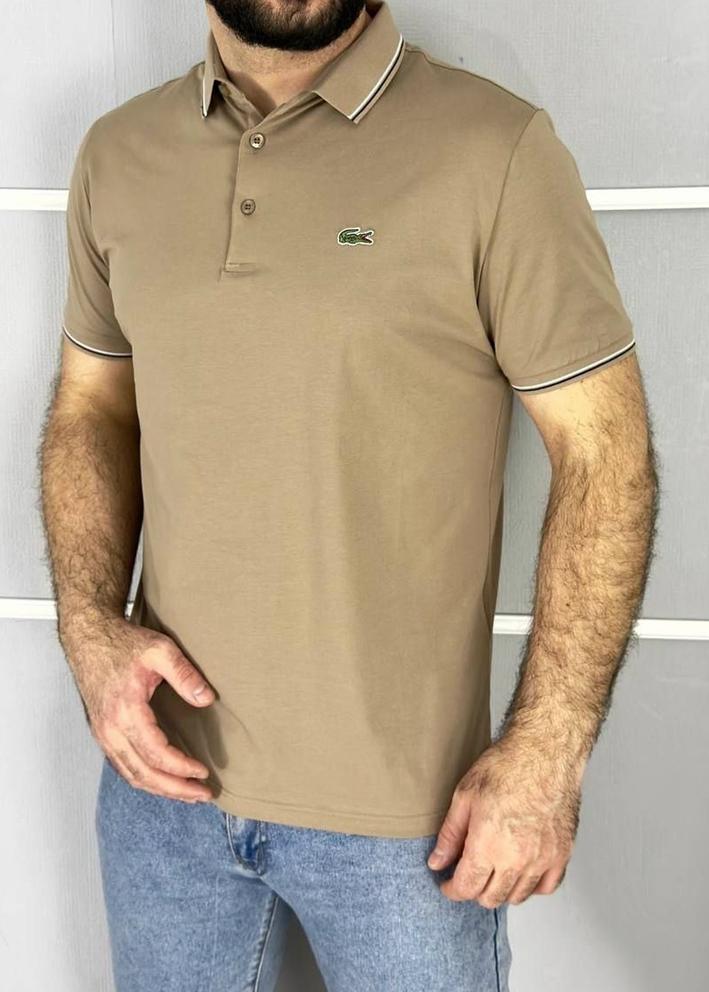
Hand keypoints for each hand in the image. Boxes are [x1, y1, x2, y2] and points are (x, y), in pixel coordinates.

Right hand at [66, 617, 215, 802]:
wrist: (90, 638)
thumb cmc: (123, 643)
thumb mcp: (160, 650)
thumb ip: (185, 674)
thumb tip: (206, 699)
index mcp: (125, 711)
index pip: (157, 754)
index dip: (182, 768)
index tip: (204, 771)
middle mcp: (110, 729)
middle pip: (144, 774)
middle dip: (175, 789)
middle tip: (202, 794)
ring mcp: (103, 734)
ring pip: (131, 775)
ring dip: (160, 789)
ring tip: (187, 793)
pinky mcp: (102, 733)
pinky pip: (123, 766)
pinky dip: (144, 779)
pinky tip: (162, 779)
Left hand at [427, 735, 582, 905]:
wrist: (545, 753)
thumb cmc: (505, 767)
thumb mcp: (465, 796)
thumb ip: (450, 835)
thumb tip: (437, 862)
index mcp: (488, 846)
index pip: (466, 888)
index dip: (452, 889)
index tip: (447, 883)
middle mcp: (517, 860)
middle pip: (491, 897)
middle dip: (474, 890)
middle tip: (468, 873)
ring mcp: (542, 860)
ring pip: (517, 896)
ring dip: (501, 889)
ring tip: (493, 870)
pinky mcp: (562, 854)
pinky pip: (546, 887)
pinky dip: (531, 886)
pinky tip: (521, 871)